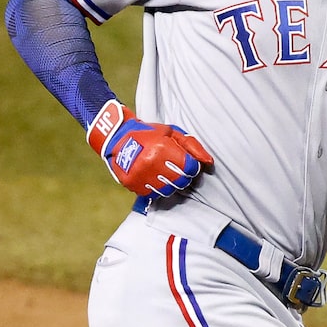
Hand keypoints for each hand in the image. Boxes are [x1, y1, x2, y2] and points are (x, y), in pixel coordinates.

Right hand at [90, 101, 213, 206]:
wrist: (117, 137)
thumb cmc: (150, 134)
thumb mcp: (172, 132)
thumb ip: (192, 146)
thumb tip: (209, 162)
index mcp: (162, 148)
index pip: (190, 168)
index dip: (192, 167)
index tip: (187, 163)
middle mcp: (151, 163)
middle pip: (181, 181)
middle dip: (183, 176)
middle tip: (175, 168)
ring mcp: (140, 175)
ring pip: (168, 190)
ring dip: (170, 183)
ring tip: (163, 172)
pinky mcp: (132, 184)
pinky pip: (153, 194)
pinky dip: (156, 188)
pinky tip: (153, 177)